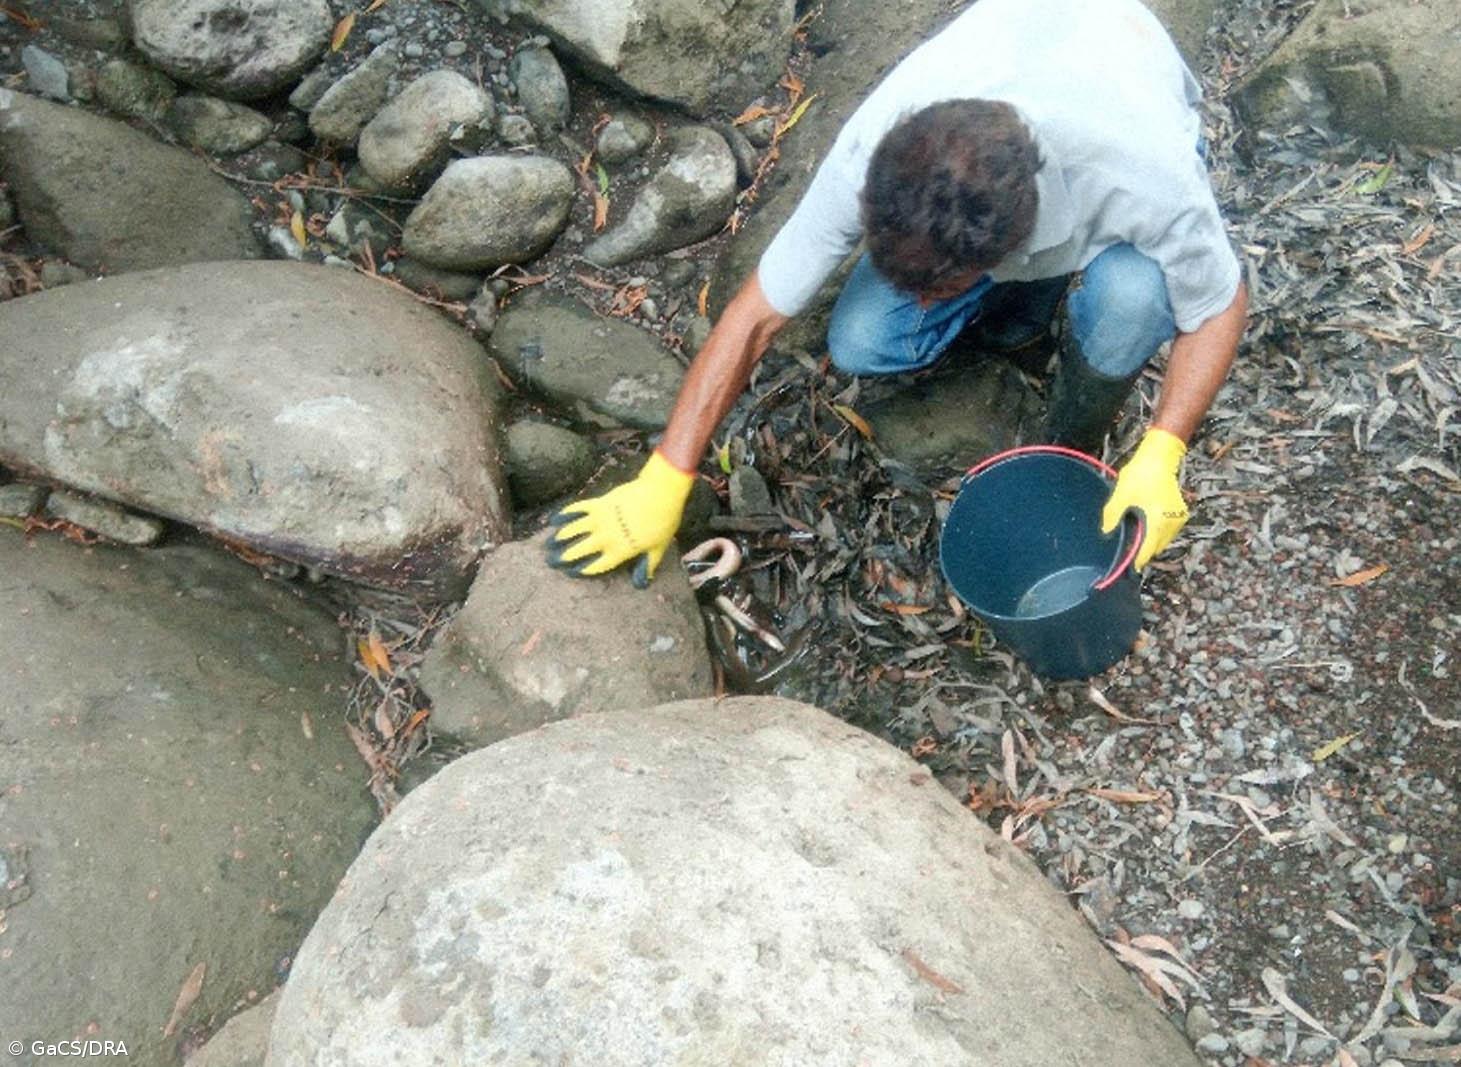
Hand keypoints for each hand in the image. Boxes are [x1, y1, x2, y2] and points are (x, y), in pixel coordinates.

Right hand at [546, 451, 694, 586]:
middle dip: (564, 557)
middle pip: (579, 550)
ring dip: (561, 537)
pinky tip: (555, 518)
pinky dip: (565, 514)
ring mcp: (600, 519)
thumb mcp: (658, 548)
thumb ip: (647, 566)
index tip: (571, 572)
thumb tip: (641, 583)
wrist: (660, 493)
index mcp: (620, 551)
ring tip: (550, 543)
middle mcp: (606, 538)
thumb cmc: (663, 522)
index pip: (596, 566)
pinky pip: (578, 509)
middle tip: (552, 561)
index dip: (582, 570)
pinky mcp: (599, 503)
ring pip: (574, 531)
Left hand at [1101, 428, 1188, 570]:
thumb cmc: (1140, 474)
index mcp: (1156, 522)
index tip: (1125, 568)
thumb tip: (1106, 534)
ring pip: (1162, 541)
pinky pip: (1167, 532)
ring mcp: (1178, 519)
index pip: (1146, 552)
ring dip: (1150, 541)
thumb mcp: (1121, 495)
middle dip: (1141, 551)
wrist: (1160, 457)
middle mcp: (1170, 524)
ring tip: (1135, 534)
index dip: (1135, 561)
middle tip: (1126, 548)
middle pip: (1155, 548)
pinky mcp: (1180, 514)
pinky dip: (1157, 532)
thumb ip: (1112, 517)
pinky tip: (1145, 525)